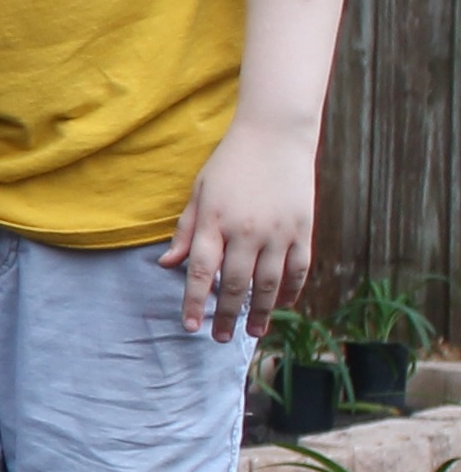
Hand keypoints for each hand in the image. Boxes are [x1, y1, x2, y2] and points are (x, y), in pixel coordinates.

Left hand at [162, 123, 318, 338]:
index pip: (202, 272)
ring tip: (254, 332)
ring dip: (261, 312)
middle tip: (218, 337)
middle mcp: (246, 231)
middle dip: (225, 315)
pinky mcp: (304, 228)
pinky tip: (282, 305)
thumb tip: (167, 265)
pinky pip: (299, 268)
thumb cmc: (230, 164)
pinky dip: (291, 290)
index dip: (194, 302)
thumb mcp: (200, 193)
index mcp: (215, 222)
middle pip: (235, 285)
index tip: (189, 325)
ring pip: (270, 284)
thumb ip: (186, 232)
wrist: (276, 134)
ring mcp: (279, 231)